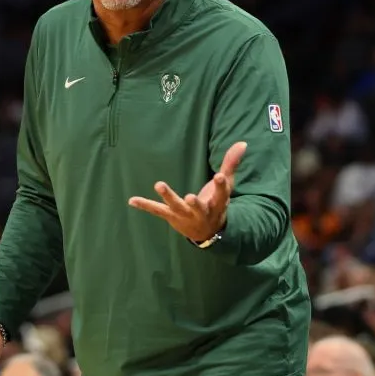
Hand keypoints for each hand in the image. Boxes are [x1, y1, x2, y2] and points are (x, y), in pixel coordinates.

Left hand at [129, 141, 246, 241]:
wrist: (208, 232)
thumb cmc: (217, 204)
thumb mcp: (226, 186)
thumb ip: (231, 164)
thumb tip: (243, 143)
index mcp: (217, 203)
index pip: (221, 194)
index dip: (220, 186)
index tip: (219, 177)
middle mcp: (201, 211)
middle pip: (197, 207)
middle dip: (194, 203)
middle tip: (190, 197)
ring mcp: (185, 215)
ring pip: (176, 207)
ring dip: (168, 197)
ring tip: (159, 184)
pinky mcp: (171, 216)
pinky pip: (157, 211)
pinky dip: (145, 205)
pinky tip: (131, 200)